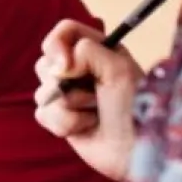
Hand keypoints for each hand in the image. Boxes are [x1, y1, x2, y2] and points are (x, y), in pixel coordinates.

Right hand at [33, 20, 143, 181]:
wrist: (139, 150)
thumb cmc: (135, 107)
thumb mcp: (118, 69)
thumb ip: (86, 52)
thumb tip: (59, 67)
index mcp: (98, 50)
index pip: (64, 32)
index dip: (57, 45)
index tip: (65, 65)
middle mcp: (81, 70)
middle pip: (46, 62)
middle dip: (64, 83)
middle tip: (93, 95)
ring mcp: (69, 95)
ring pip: (42, 91)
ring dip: (69, 106)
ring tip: (94, 114)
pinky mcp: (61, 119)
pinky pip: (43, 114)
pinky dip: (64, 123)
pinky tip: (85, 128)